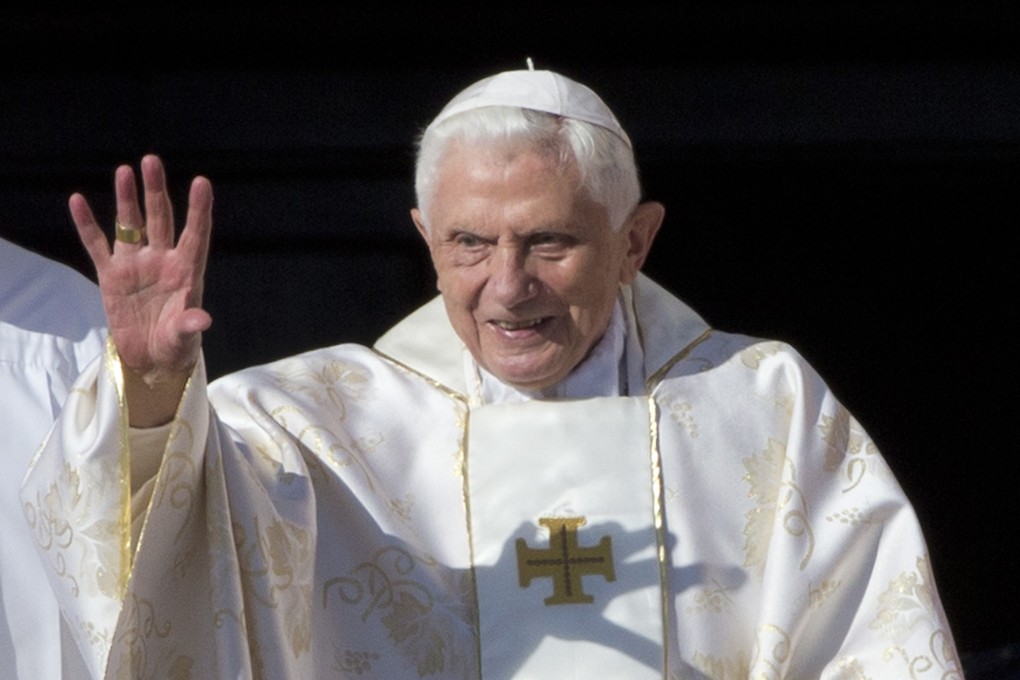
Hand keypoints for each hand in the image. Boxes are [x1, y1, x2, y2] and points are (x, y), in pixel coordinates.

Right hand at [72, 154, 212, 424]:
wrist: (150, 360)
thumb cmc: (176, 347)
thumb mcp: (184, 339)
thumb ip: (190, 325)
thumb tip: (202, 319)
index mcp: (187, 271)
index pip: (195, 234)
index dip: (199, 210)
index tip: (202, 182)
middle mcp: (162, 261)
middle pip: (160, 219)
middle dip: (156, 191)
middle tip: (152, 161)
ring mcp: (136, 265)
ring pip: (130, 225)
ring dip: (127, 199)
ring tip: (125, 171)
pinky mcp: (111, 276)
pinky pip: (97, 245)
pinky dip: (87, 225)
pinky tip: (77, 200)